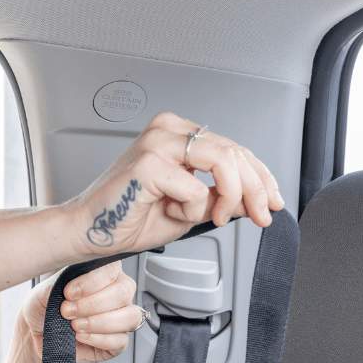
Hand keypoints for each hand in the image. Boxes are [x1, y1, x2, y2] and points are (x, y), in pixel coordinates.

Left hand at [18, 260, 139, 362]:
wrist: (37, 333)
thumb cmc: (44, 308)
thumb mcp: (45, 291)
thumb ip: (61, 281)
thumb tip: (72, 279)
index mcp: (102, 273)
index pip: (112, 269)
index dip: (92, 281)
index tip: (69, 293)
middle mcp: (117, 292)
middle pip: (124, 292)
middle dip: (93, 304)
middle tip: (68, 311)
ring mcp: (122, 317)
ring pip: (129, 317)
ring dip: (99, 322)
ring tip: (75, 325)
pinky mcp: (119, 342)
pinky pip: (121, 340)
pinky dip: (98, 339)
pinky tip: (81, 337)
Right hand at [64, 110, 284, 260]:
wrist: (88, 232)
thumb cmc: (128, 220)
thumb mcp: (189, 210)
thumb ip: (220, 200)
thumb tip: (254, 202)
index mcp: (177, 133)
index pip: (233, 147)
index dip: (261, 177)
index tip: (274, 202)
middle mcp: (168, 130)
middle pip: (235, 151)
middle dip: (257, 189)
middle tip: (262, 215)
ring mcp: (158, 142)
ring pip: (224, 161)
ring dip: (232, 196)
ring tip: (219, 217)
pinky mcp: (148, 162)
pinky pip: (195, 188)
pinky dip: (193, 209)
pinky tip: (174, 214)